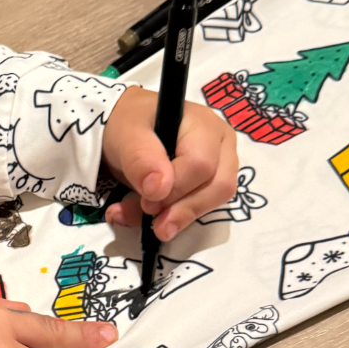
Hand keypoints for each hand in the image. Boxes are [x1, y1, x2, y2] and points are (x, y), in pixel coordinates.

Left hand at [101, 85, 237, 239]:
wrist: (130, 131)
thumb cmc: (132, 125)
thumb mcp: (127, 134)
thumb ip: (140, 158)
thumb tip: (158, 189)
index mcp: (205, 126)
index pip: (201, 165)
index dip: (176, 188)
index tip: (147, 202)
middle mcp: (221, 146)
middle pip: (218, 187)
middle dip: (181, 210)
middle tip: (151, 222)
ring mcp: (221, 167)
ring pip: (213, 203)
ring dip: (177, 218)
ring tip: (144, 223)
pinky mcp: (211, 186)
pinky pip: (201, 210)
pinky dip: (173, 219)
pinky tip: (143, 219)